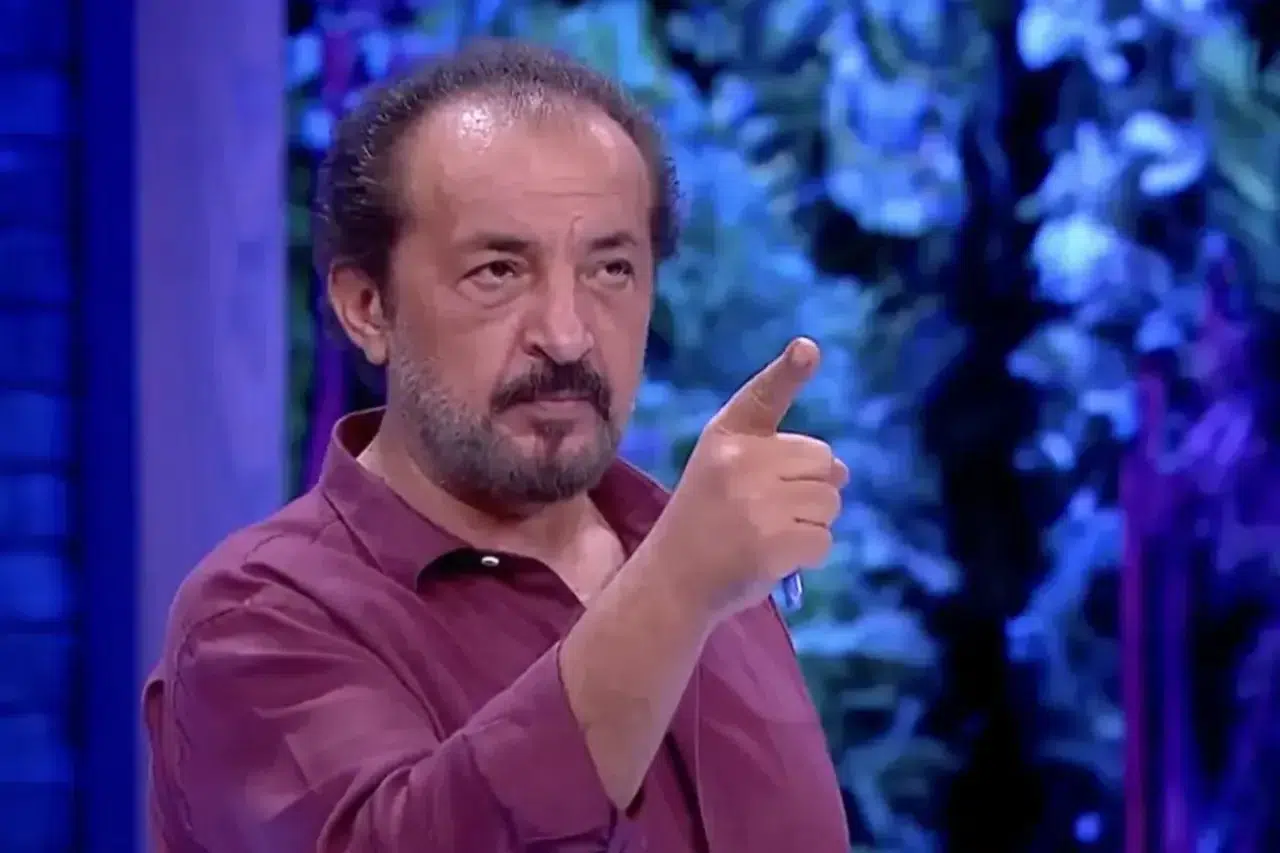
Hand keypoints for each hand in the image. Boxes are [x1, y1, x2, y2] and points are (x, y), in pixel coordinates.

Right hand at [649, 338, 847, 622]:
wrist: (672, 580)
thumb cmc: (706, 522)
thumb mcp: (726, 472)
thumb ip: (780, 460)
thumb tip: (843, 471)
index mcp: (726, 437)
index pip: (764, 395)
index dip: (789, 370)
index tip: (808, 348)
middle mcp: (741, 462)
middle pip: (824, 461)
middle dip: (811, 489)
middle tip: (769, 512)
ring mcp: (757, 503)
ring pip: (830, 502)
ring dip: (812, 524)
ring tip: (769, 535)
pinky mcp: (774, 542)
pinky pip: (824, 539)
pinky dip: (809, 554)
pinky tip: (774, 558)